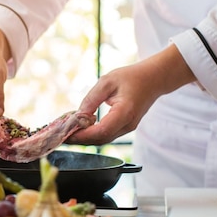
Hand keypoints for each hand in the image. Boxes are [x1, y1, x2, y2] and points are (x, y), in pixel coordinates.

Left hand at [67, 44, 195, 144]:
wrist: (154, 79)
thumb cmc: (133, 77)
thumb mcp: (107, 81)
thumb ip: (91, 99)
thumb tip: (77, 116)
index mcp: (125, 112)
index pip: (101, 131)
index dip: (83, 135)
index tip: (67, 132)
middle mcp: (127, 124)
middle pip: (101, 140)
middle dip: (80, 140)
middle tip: (62, 135)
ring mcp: (128, 128)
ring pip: (103, 140)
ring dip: (85, 138)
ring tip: (68, 132)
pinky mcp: (125, 127)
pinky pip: (107, 135)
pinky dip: (93, 134)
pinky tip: (81, 128)